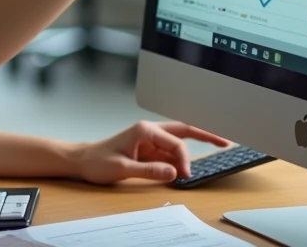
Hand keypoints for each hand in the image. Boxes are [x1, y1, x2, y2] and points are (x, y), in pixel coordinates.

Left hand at [72, 121, 230, 183]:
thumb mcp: (122, 168)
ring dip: (189, 154)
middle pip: (183, 130)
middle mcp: (149, 132)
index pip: (175, 142)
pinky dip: (179, 160)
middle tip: (225, 140)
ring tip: (203, 163)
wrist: (82, 160)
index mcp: (144, 130)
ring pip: (178, 142)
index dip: (184, 160)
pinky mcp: (148, 149)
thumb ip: (149, 170)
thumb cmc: (97, 161)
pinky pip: (169, 153)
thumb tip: (174, 172)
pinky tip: (185, 169)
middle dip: (205, 134)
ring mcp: (150, 140)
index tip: (186, 176)